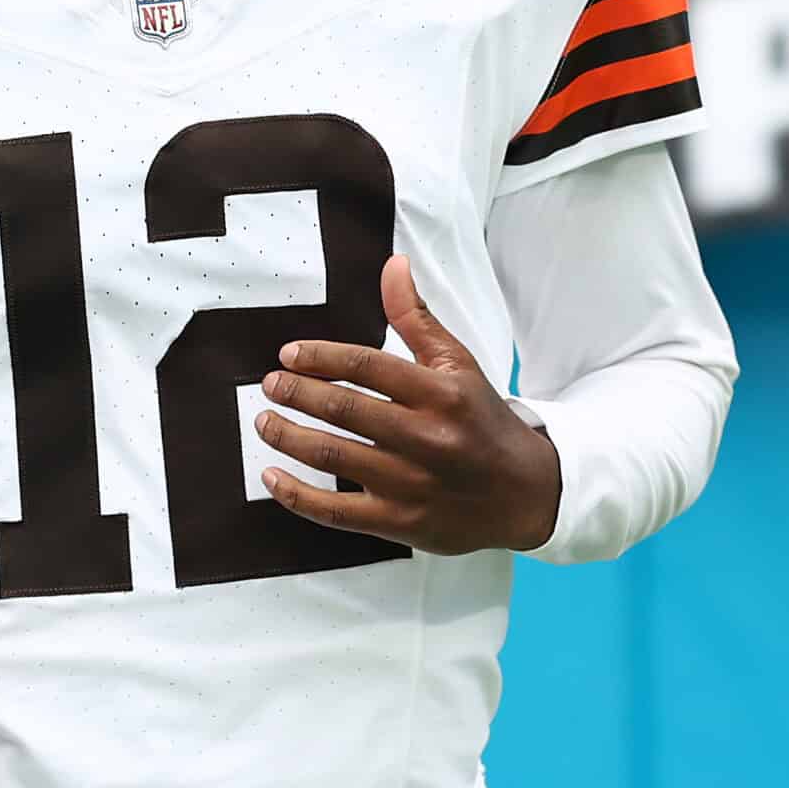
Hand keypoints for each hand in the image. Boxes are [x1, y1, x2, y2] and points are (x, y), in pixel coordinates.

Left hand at [256, 254, 561, 556]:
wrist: (524, 493)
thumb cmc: (483, 420)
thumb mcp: (459, 364)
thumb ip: (417, 318)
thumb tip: (392, 265)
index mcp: (440, 393)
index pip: (367, 366)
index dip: (320, 357)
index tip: (289, 354)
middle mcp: (426, 437)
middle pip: (343, 410)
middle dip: (295, 393)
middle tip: (270, 384)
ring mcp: (411, 484)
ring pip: (332, 457)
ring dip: (288, 437)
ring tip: (265, 421)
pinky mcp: (400, 522)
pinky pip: (335, 511)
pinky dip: (296, 496)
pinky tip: (272, 476)